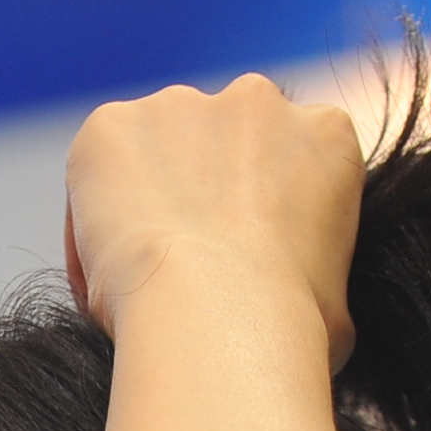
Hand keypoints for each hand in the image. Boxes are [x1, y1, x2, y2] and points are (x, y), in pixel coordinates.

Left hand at [63, 75, 365, 370]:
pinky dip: (93, 215)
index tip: (244, 258)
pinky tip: (108, 271)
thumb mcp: (337, 308)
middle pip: (219, 144)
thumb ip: (317, 279)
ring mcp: (179, 105)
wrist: (214, 320)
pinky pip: (95, 170)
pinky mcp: (111, 126)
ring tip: (144, 277)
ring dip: (149, 200)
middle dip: (204, 193)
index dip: (263, 211)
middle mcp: (257, 99)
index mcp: (326, 132)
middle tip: (190, 267)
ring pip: (154, 154)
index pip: (290, 159)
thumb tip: (305, 315)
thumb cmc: (287, 331)